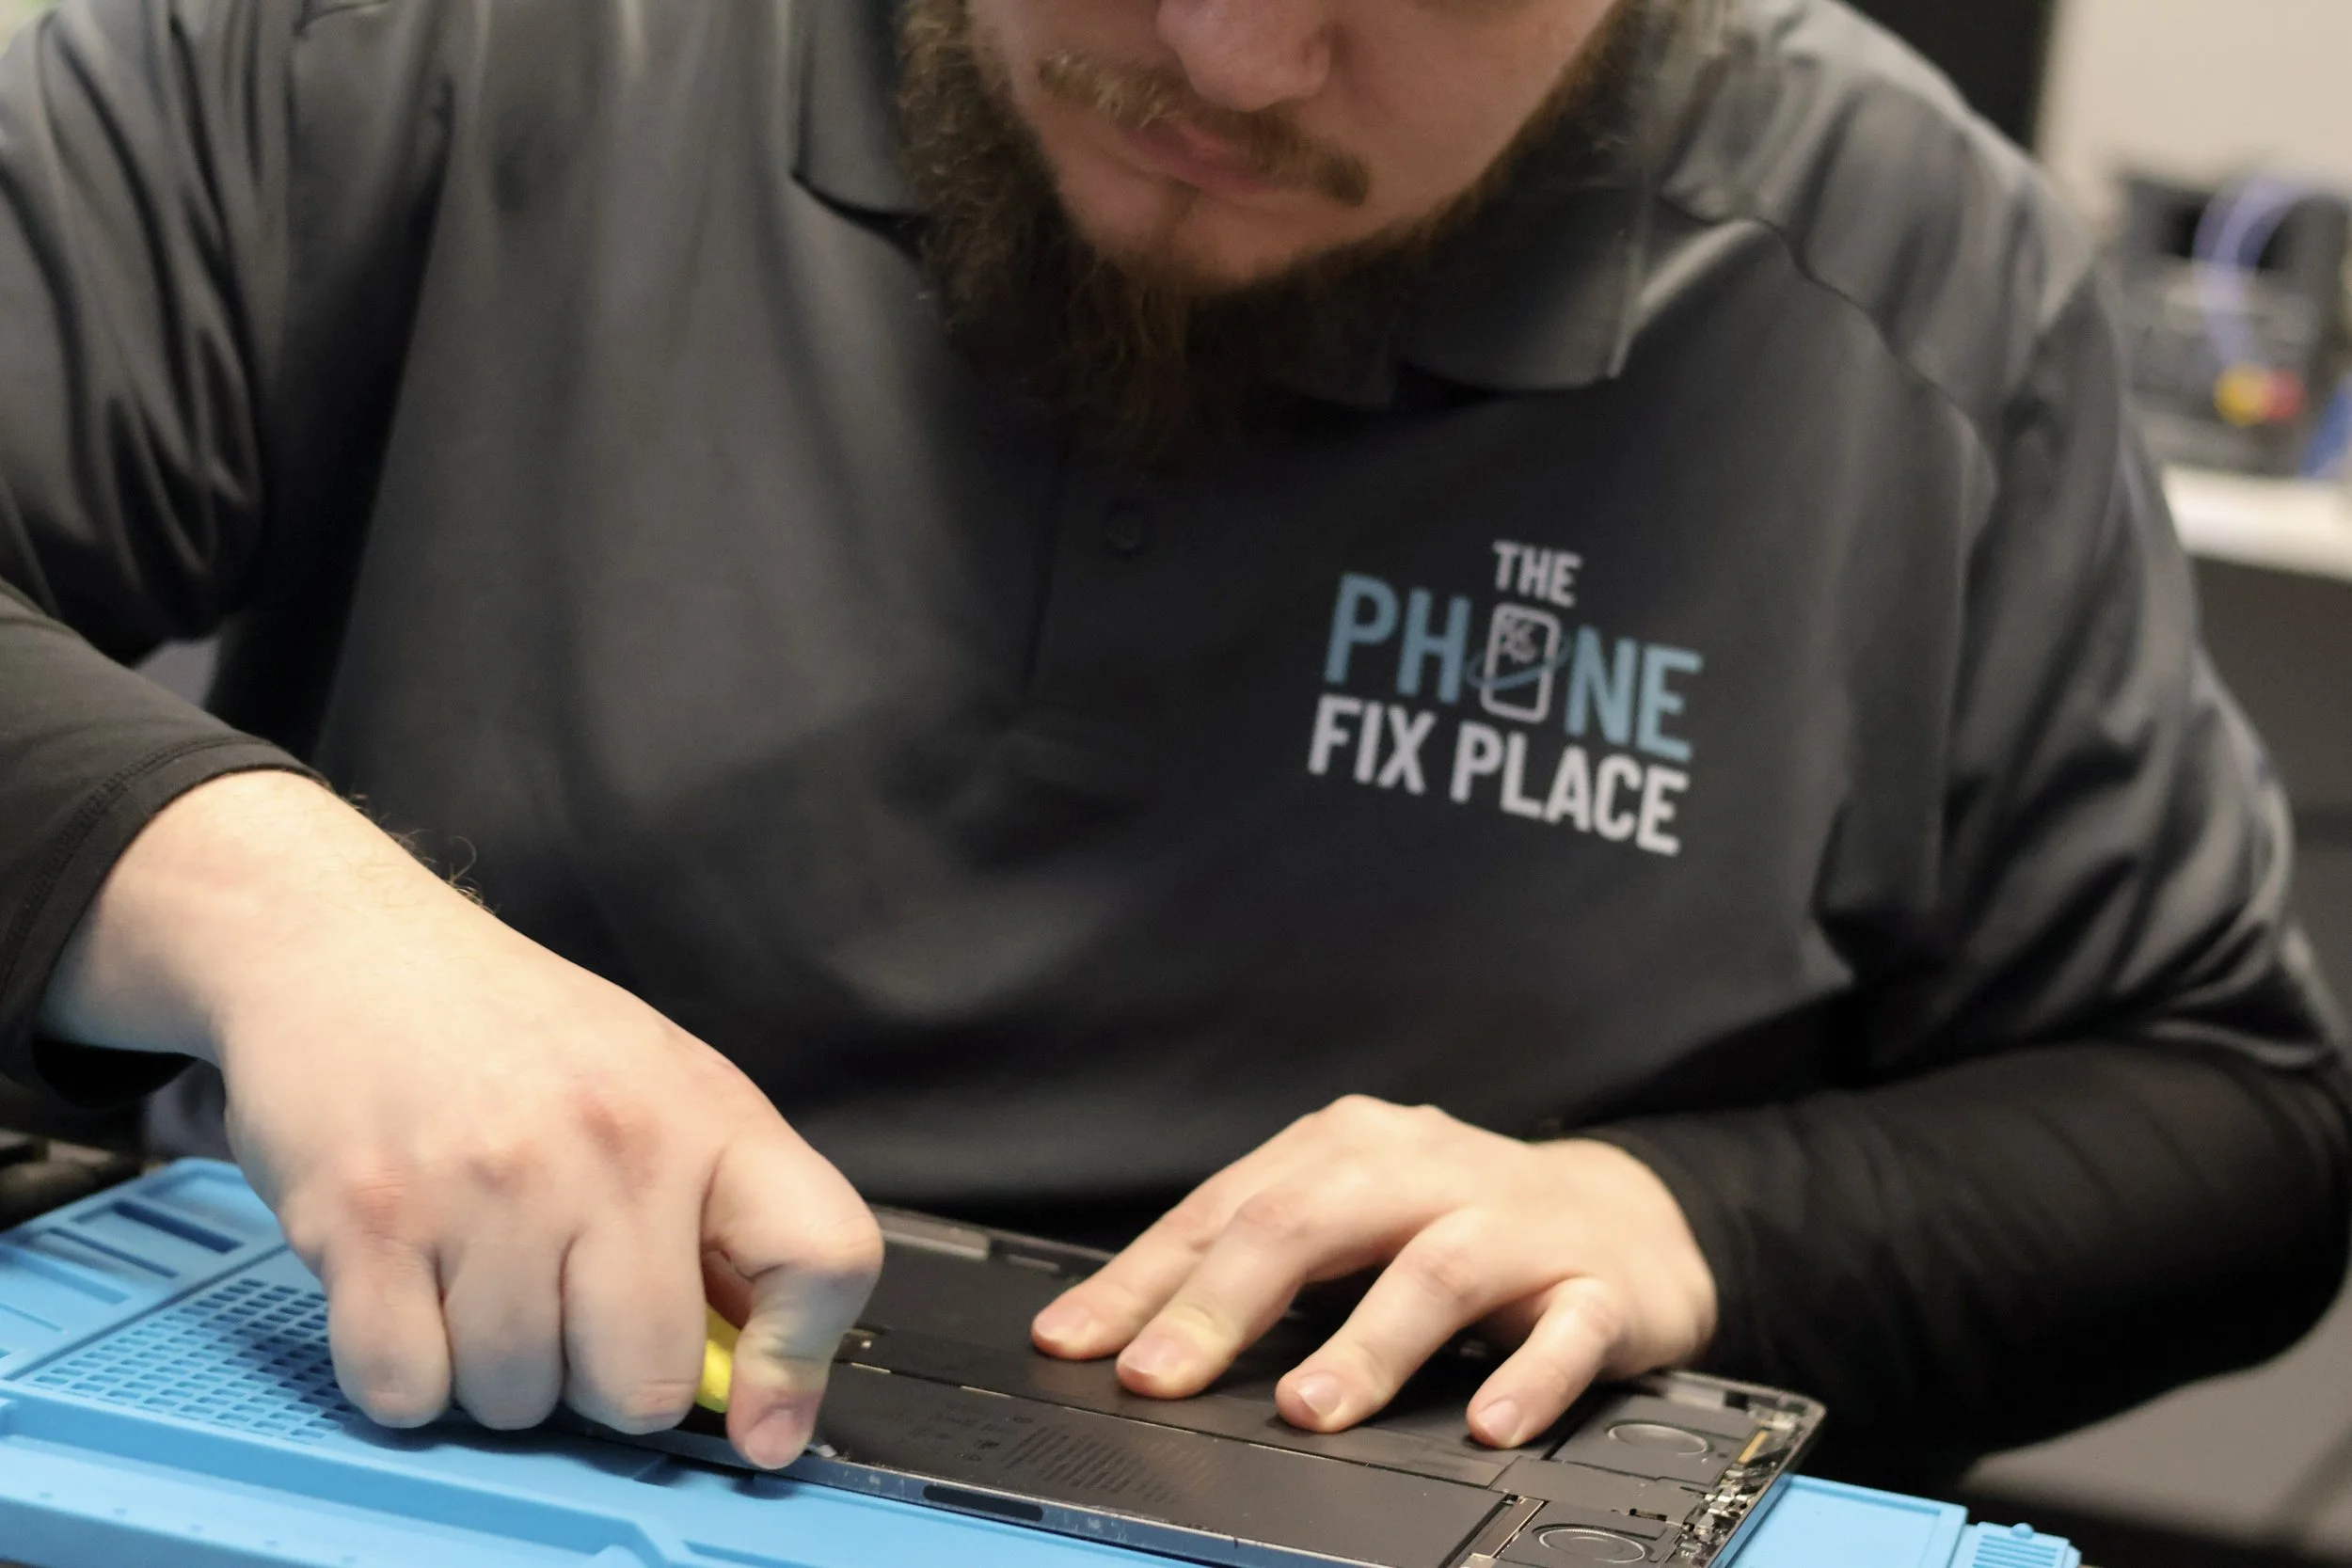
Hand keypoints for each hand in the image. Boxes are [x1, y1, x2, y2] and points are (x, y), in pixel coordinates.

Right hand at [41, 772, 880, 1468]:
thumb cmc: (512, 1033)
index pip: (824, 1256)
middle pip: (648, 1386)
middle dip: (604, 1383)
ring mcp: (487, 1187)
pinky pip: (406, 1389)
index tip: (763, 1416)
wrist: (348, 945)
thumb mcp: (660, 1088)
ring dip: (495, 1374)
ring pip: (519, 1401)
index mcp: (705, 1115)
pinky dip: (403, 1372)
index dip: (800, 1361)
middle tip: (567, 1310)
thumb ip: (725, 1225)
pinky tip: (408, 1288)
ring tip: (478, 1276)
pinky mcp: (368, 1222)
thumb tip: (771, 1395)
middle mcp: (611, 1147)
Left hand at [1030, 1095, 1715, 1448]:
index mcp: (1351, 1146)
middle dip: (1224, 1302)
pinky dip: (1526, 1377)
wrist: (1629, 1216)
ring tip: (1305, 1410)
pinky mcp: (1598, 1286)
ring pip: (1434, 1273)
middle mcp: (1428, 1169)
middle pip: (1312, 1220)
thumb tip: (1132, 1339)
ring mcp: (1517, 1224)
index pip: (1227, 1208)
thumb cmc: (1458, 1221)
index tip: (1076, 1343)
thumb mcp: (1349, 1221)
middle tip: (1160, 1377)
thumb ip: (1255, 1267)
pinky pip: (1565, 1332)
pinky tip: (1485, 1423)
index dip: (1145, 1279)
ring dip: (1365, 1344)